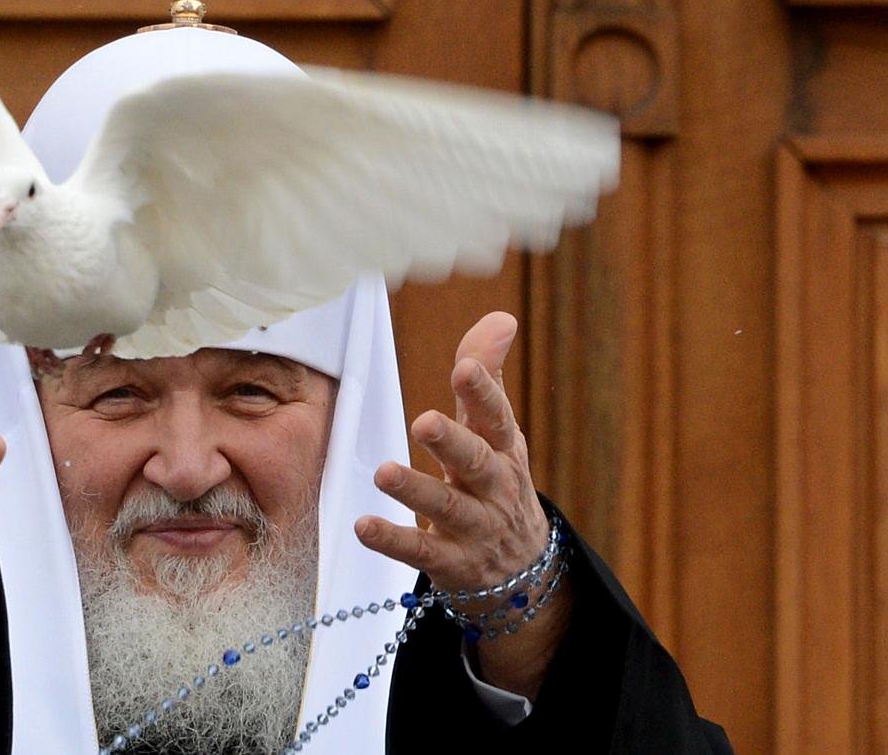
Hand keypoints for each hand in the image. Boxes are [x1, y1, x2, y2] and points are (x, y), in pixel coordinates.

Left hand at [355, 312, 570, 698]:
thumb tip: (502, 316)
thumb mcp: (497, 432)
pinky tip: (363, 526)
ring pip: (446, 507)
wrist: (523, 571)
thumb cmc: (498, 481)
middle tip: (424, 421)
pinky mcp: (450, 561)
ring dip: (415, 490)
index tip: (464, 367)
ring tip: (383, 472)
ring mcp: (473, 528)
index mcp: (503, 450)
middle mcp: (493, 488)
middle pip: (476, 462)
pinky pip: (419, 550)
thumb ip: (487, 376)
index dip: (482, 392)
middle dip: (452, 442)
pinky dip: (392, 539)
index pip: (495, 417)